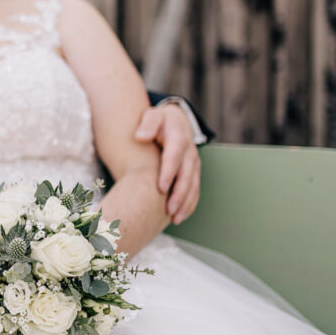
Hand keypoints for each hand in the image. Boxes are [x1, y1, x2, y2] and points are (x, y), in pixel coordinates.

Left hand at [134, 104, 200, 223]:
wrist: (176, 121)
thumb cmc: (159, 120)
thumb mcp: (152, 115)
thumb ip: (148, 124)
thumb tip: (140, 136)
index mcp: (178, 137)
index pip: (174, 156)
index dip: (169, 172)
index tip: (161, 187)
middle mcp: (189, 152)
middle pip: (187, 175)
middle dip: (179, 193)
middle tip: (168, 209)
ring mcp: (193, 164)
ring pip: (193, 185)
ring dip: (185, 203)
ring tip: (175, 219)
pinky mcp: (194, 172)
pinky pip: (195, 190)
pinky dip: (189, 204)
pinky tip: (180, 216)